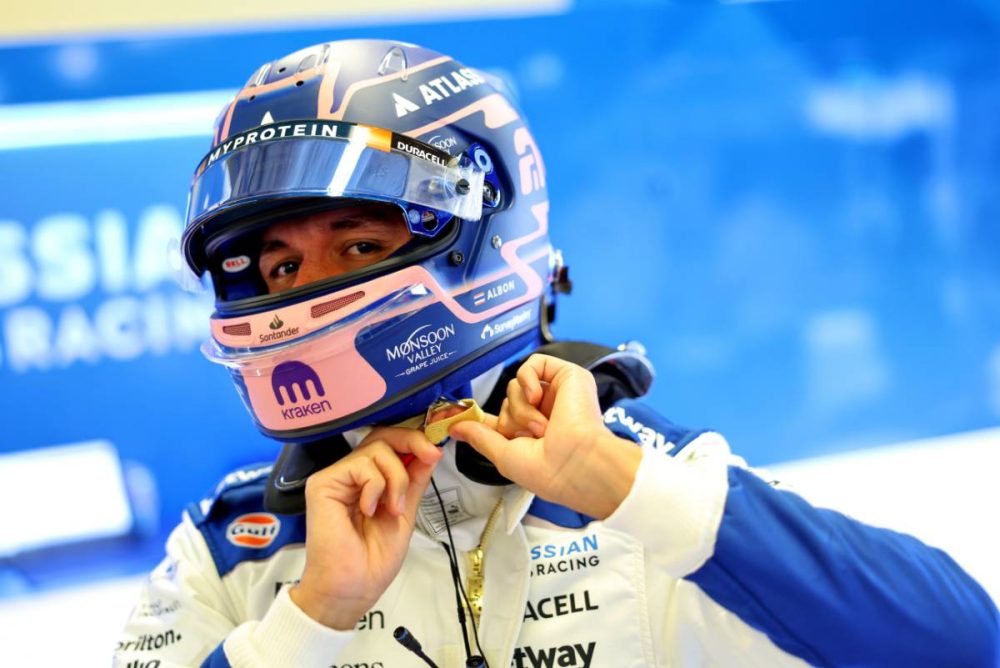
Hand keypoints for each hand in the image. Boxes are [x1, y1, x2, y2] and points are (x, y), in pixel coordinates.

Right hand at [290, 427, 441, 628]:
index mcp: (368, 480)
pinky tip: (370, 510)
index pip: (389, 444)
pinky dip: (376, 487)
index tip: (436, 451)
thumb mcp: (405, 512)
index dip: (414, 440)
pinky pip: (362, 465)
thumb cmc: (373, 559)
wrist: (352, 588)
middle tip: (430, 456)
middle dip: (411, 442)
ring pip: (377, 448)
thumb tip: (431, 450)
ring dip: (397, 478)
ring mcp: (335, 477)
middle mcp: (349, 474)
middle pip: (381, 436)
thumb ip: (414, 480)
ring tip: (393, 508)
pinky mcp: (323, 483)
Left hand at [449, 354, 640, 518]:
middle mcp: (546, 414)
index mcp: (533, 436)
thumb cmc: (550, 470)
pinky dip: (527, 380)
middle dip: (511, 419)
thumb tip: (456, 427)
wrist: (578, 463)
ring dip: (522, 407)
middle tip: (530, 436)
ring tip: (541, 426)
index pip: (504, 418)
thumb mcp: (504, 456)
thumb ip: (480, 437)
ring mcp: (557, 395)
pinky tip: (537, 397)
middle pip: (507, 401)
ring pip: (516, 385)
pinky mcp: (568, 377)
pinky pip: (533, 364)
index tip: (463, 420)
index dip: (488, 419)